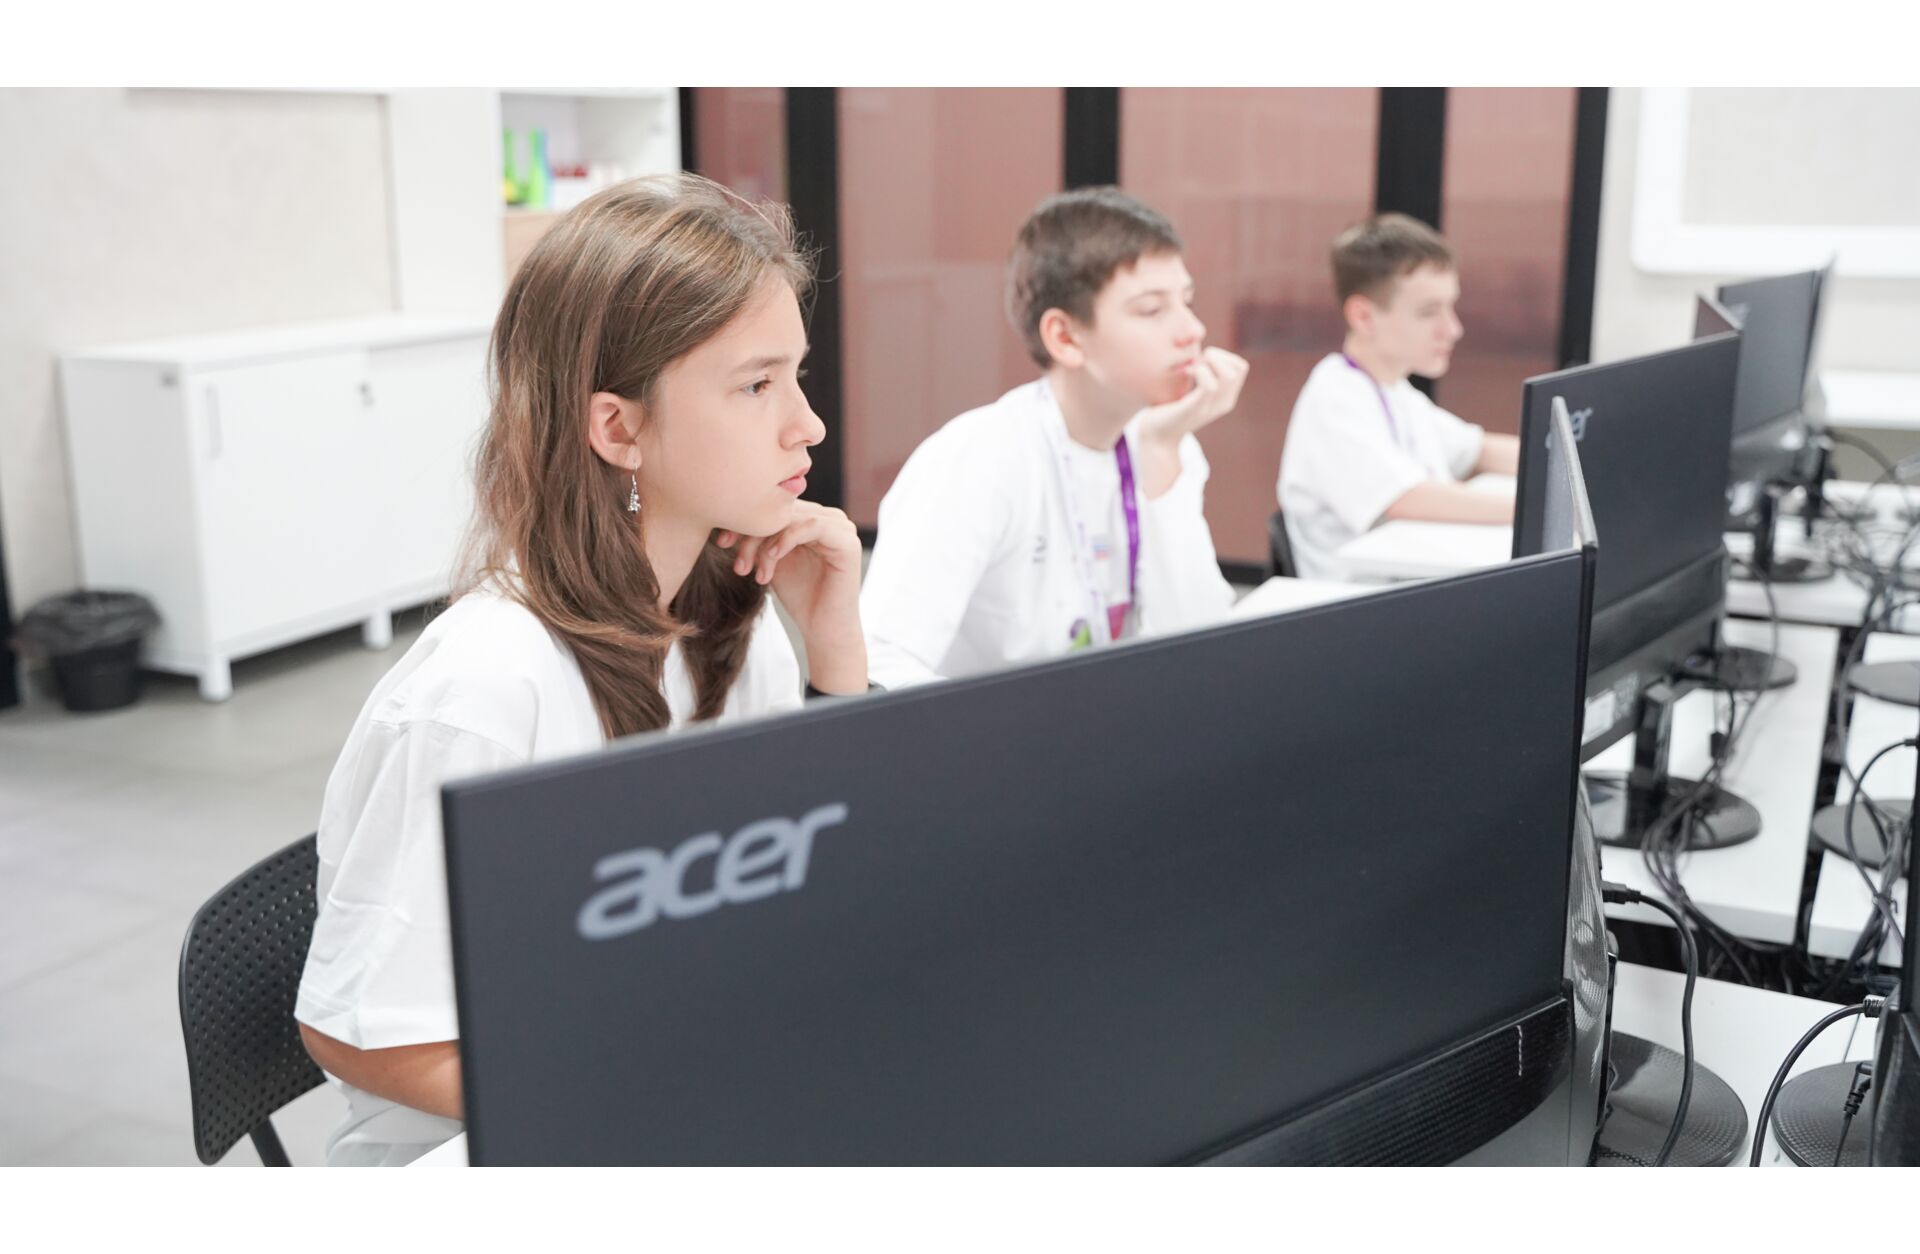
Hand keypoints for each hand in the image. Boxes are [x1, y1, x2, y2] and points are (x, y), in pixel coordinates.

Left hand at [717, 502, 867, 693]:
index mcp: (813, 519)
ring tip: (751, 569)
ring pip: (793, 518)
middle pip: (782, 511)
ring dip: (765, 543)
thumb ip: (760, 536)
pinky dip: (787, 539)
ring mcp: (841, 528)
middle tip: (738, 563)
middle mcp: (829, 518)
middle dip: (752, 535)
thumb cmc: (799, 596)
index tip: (722, 542)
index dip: (746, 521)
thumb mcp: (771, 560)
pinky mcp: (848, 542)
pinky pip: (813, 526)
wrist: (823, 630)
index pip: (775, 507)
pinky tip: (772, 557)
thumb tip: (730, 517)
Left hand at [1136, 345, 1249, 445]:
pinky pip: (1210, 386)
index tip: (1202, 360)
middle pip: (1238, 368)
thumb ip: (1201, 370)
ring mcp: (1211, 407)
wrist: (1156, 435)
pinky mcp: (1196, 409)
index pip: (1241, 366)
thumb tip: (1197, 344)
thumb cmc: (1168, 405)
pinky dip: (1199, 371)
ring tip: (1191, 368)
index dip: (1223, 355)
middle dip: (1217, 356)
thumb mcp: (1190, 386)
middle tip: (1195, 363)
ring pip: (1229, 375)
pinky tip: (1186, 373)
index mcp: (1226, 397)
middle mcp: (1223, 403)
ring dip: (1209, 362)